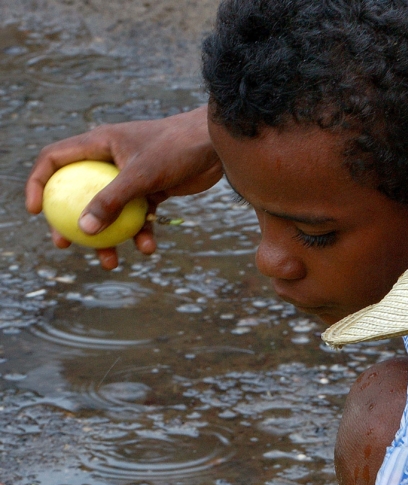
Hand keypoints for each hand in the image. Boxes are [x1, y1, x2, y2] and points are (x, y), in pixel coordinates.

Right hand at [26, 106, 221, 269]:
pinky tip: (149, 247)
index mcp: (98, 144)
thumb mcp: (140, 176)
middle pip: (78, 192)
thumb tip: (84, 229)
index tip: (35, 211)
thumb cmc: (176, 150)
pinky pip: (137, 217)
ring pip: (109, 211)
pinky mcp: (151, 190)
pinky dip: (141, 233)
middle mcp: (110, 159)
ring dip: (109, 238)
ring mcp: (130, 176)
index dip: (39, 183)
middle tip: (65, 245)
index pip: (55, 160)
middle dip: (71, 221)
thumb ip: (111, 202)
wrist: (216, 146)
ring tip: (111, 262)